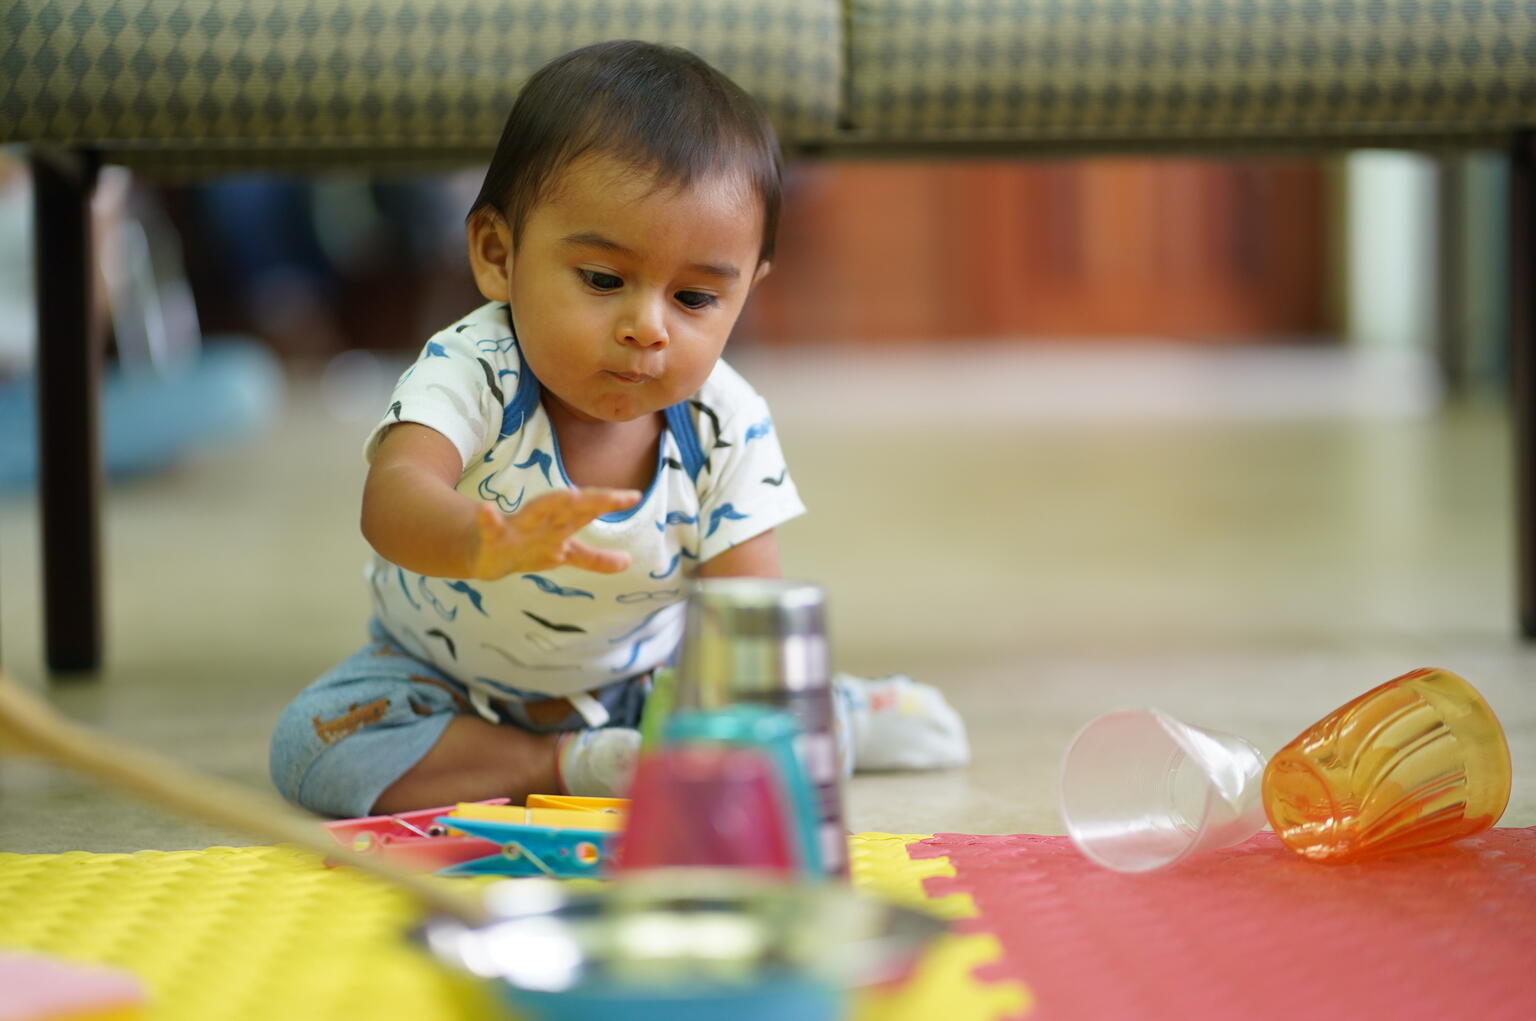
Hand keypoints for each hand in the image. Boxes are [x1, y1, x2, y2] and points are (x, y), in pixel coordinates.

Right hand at [467, 488, 639, 578]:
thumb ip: (594, 558)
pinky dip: (489, 519)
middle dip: (593, 501)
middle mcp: (543, 520)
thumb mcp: (564, 553)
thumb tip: (628, 562)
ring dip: (551, 503)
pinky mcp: (492, 538)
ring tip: (570, 495)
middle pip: (571, 508)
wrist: (484, 552)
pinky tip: (486, 509)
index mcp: (560, 522)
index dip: (610, 502)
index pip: (589, 510)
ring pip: (536, 512)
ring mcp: (518, 527)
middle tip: (616, 496)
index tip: (635, 496)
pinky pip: (490, 528)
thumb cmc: (528, 547)